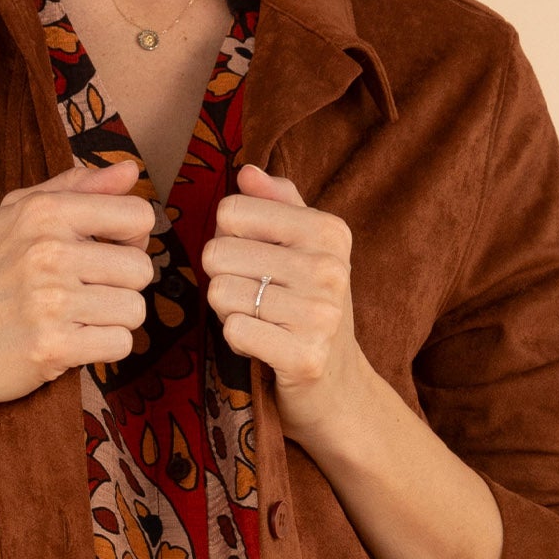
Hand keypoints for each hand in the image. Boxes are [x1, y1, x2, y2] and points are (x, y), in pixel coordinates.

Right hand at [0, 157, 156, 410]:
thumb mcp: (19, 216)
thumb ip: (76, 188)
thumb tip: (130, 171)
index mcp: (44, 212)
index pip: (137, 216)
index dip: (130, 239)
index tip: (103, 254)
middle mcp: (48, 251)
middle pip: (141, 269)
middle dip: (121, 286)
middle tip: (84, 294)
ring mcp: (50, 301)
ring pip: (135, 309)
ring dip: (113, 320)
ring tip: (77, 318)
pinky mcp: (53, 346)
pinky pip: (120, 344)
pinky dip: (103, 348)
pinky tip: (73, 342)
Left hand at [204, 163, 358, 423]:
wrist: (339, 387)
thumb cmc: (310, 309)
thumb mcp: (305, 248)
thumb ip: (278, 204)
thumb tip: (246, 171)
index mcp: (329, 230)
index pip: (231, 210)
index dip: (229, 239)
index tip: (256, 262)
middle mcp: (330, 267)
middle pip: (218, 252)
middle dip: (223, 279)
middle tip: (254, 299)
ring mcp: (320, 314)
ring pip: (221, 293)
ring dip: (228, 313)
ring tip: (260, 322)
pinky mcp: (305, 357)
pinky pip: (233, 331)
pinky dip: (237, 342)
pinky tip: (263, 347)